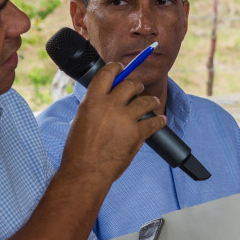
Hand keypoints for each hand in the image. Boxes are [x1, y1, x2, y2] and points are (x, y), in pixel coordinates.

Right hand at [59, 63, 164, 187]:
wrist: (86, 172)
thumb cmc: (79, 150)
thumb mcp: (80, 120)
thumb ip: (95, 106)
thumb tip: (105, 97)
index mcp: (93, 100)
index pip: (108, 73)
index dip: (117, 68)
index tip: (121, 68)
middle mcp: (110, 105)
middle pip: (131, 85)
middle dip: (137, 85)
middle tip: (138, 88)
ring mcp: (125, 119)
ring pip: (146, 101)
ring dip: (151, 101)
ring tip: (152, 102)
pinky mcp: (137, 133)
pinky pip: (154, 122)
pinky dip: (159, 121)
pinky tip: (160, 120)